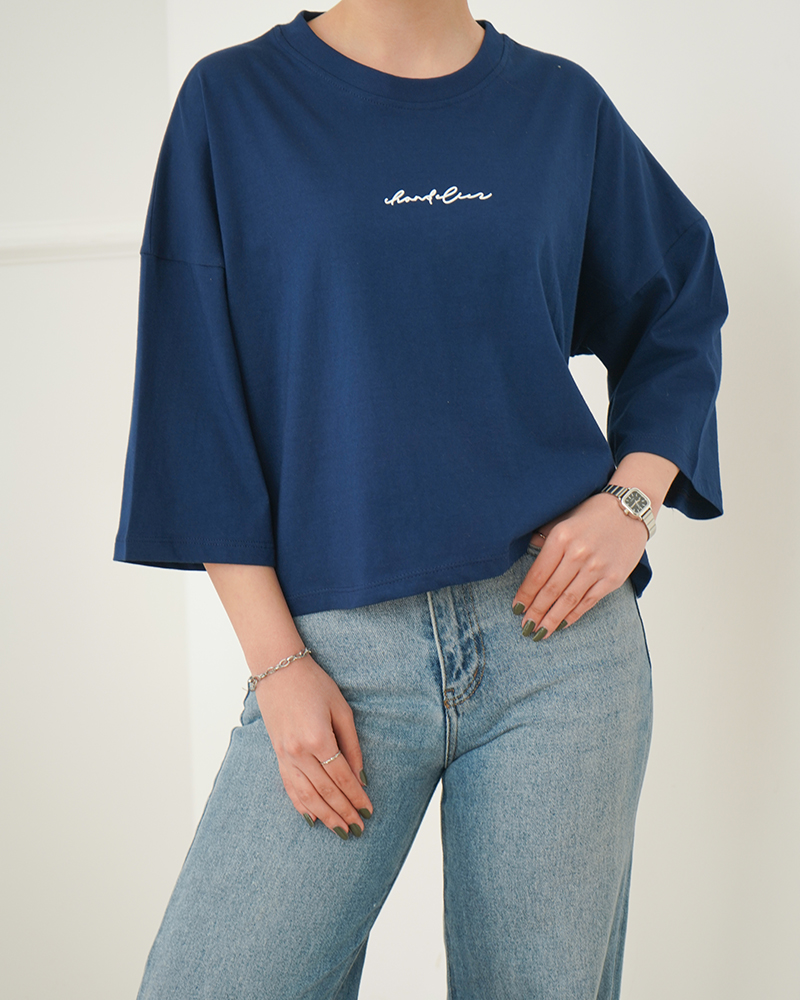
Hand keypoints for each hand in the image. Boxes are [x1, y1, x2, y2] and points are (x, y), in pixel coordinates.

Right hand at [256, 655, 372, 839]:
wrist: (279, 670)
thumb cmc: (314, 684)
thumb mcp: (341, 709)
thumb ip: (351, 744)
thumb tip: (360, 775)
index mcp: (319, 739)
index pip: (342, 777)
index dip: (356, 797)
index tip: (368, 811)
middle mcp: (299, 752)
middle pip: (326, 791)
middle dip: (343, 812)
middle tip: (358, 829)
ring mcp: (285, 755)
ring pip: (307, 795)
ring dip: (325, 816)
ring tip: (340, 830)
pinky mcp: (277, 754)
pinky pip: (289, 787)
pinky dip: (301, 805)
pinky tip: (312, 818)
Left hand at [512, 492, 648, 639]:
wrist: (630, 511)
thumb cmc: (592, 514)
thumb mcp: (563, 519)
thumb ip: (544, 538)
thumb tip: (525, 552)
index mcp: (561, 537)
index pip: (537, 574)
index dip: (525, 595)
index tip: (516, 608)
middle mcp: (578, 554)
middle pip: (551, 591)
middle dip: (535, 612)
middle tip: (525, 627)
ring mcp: (597, 568)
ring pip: (568, 601)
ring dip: (551, 620)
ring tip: (539, 632)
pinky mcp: (612, 578)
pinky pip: (588, 602)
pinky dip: (573, 616)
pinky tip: (562, 624)